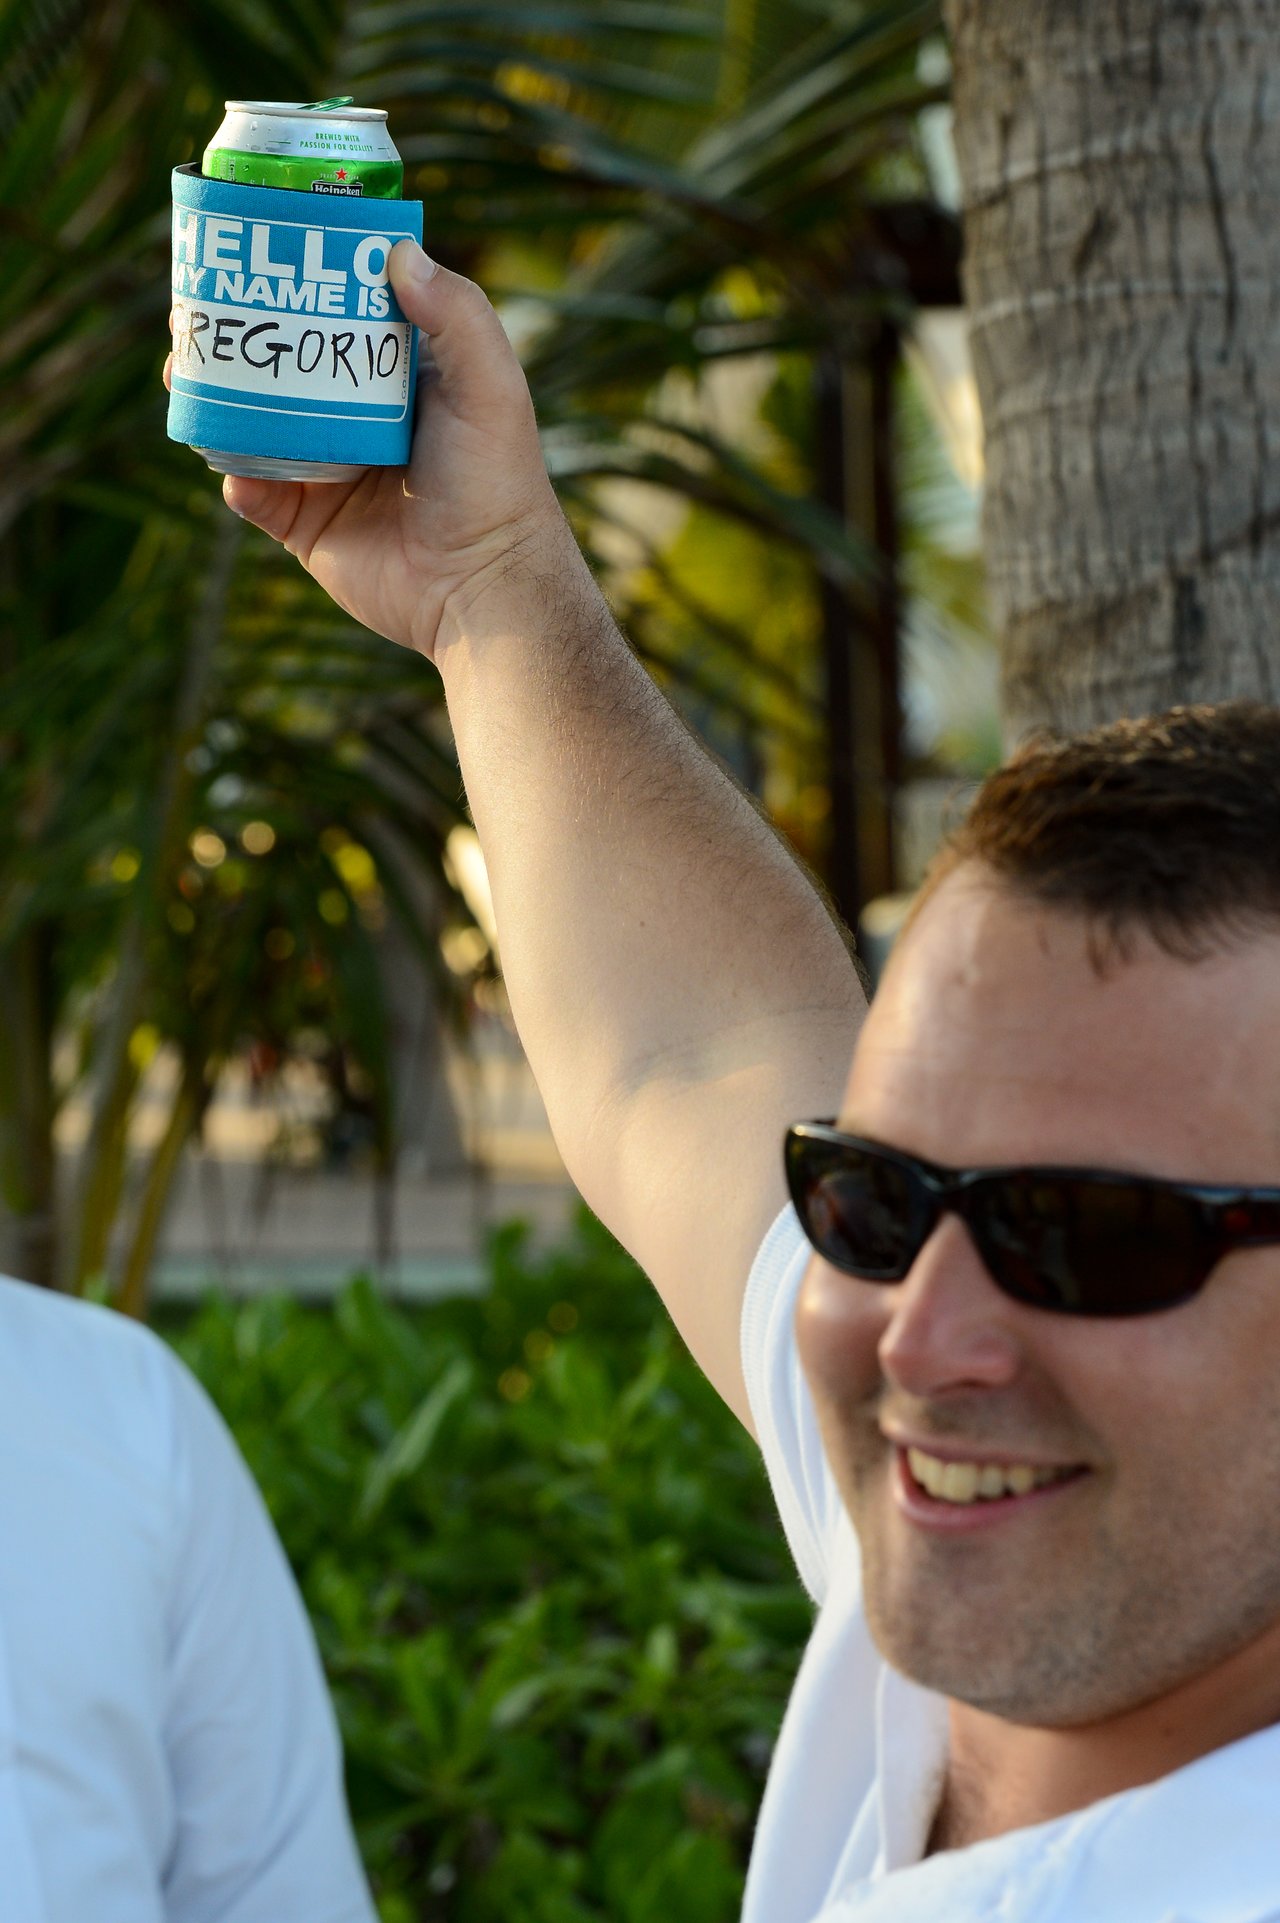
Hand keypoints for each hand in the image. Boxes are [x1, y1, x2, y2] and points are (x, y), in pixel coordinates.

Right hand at [163, 242, 567, 662]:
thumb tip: (399, 249)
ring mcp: (328, 474)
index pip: (337, 319)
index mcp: (397, 381)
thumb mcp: (489, 387)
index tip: (252, 256)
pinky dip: (235, 474)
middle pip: (283, 367)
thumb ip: (457, 315)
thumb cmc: (495, 484)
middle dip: (236, 339)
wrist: (480, 587)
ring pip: (255, 425)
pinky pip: (255, 494)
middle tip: (195, 315)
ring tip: (183, 372)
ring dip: (215, 399)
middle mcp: (357, 422)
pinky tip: (229, 460)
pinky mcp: (307, 527)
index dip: (294, 287)